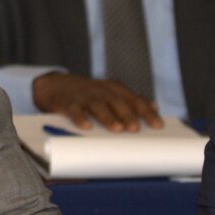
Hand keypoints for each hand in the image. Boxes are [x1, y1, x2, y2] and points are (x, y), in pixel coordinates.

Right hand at [31, 72, 162, 132]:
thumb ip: (130, 99)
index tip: (158, 125)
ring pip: (98, 105)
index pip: (134, 100)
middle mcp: (101, 90)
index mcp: (114, 89)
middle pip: (117, 102)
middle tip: (135, 129)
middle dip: (128, 114)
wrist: (56, 86)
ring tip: (117, 129)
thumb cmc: (89, 94)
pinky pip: (74, 110)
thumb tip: (154, 107)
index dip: (146, 112)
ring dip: (108, 117)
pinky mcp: (67, 103)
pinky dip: (80, 117)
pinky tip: (86, 126)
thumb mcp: (109, 92)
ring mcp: (84, 96)